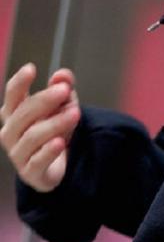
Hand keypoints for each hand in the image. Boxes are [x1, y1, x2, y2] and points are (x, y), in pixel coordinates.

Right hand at [0, 63, 80, 191]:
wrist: (57, 163)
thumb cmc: (54, 126)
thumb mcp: (63, 103)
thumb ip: (63, 86)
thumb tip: (62, 75)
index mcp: (14, 112)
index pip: (12, 95)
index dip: (20, 82)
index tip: (31, 68)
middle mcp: (10, 132)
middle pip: (23, 113)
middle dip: (45, 100)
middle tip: (65, 90)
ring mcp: (18, 153)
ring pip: (32, 136)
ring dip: (55, 123)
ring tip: (75, 113)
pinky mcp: (30, 173)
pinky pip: (38, 161)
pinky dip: (49, 151)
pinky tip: (60, 142)